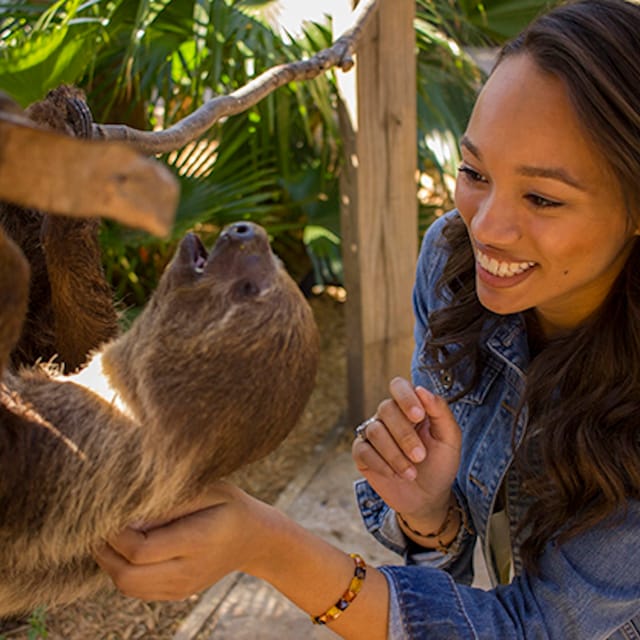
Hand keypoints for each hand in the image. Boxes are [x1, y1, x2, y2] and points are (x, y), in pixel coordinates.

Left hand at [94, 482, 267, 600]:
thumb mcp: (207, 489)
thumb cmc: (228, 505)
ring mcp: (181, 587)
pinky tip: (125, 548)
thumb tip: (131, 514)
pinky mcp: (176, 593)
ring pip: (127, 587)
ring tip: (109, 534)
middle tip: (100, 523)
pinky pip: (136, 590)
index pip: (140, 550)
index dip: (116, 533)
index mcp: (196, 542)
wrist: (254, 538)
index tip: (111, 509)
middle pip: (127, 576)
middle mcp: (187, 571)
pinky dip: (121, 571)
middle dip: (105, 551)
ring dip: (109, 562)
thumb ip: (171, 500)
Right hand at [352, 378, 460, 520]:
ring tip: (411, 473)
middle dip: (404, 435)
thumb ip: (440, 411)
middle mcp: (388, 416)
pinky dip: (380, 464)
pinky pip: (362, 450)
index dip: (405, 397)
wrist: (428, 498)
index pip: (399, 386)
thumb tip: (421, 389)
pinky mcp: (362, 453)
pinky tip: (394, 474)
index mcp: (410, 406)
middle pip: (386, 409)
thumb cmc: (440, 464)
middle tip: (420, 456)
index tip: (418, 416)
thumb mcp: (450, 439)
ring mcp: (373, 433)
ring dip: (395, 454)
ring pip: (374, 430)